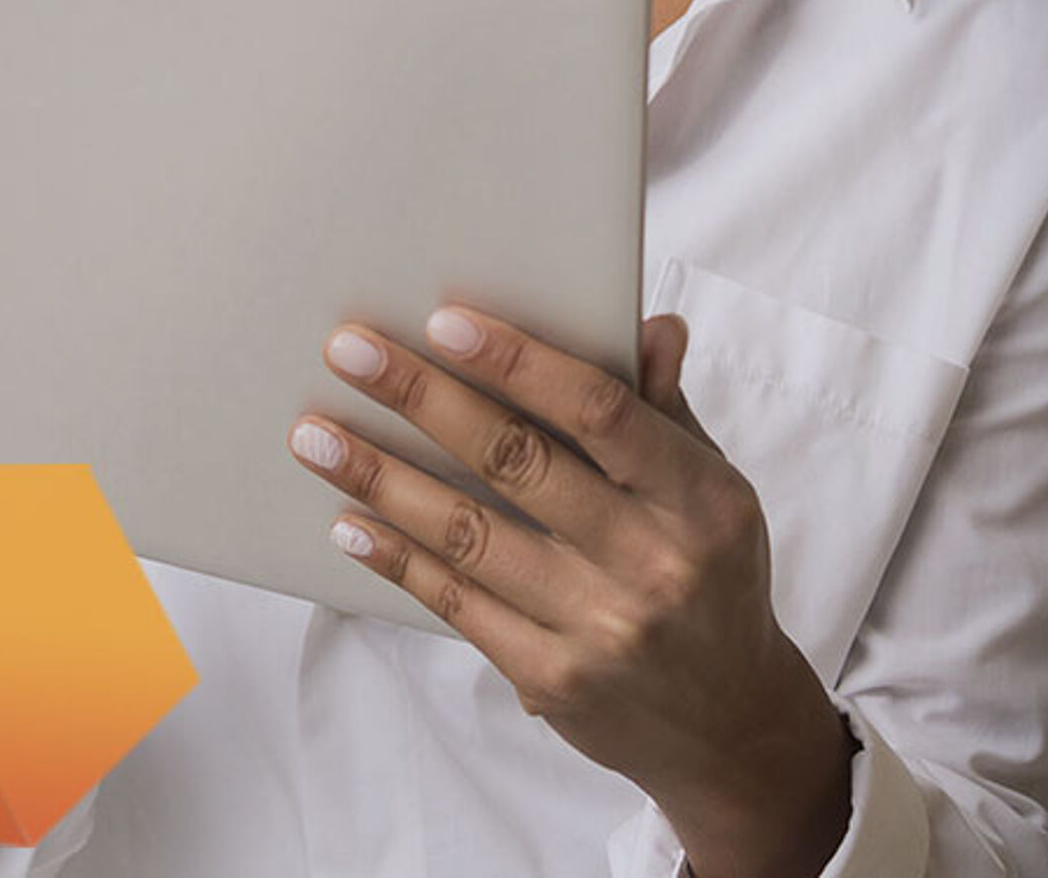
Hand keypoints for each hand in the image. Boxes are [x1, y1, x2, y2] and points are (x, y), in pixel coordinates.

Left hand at [289, 309, 855, 876]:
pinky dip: (398, 558)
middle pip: (516, 463)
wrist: (732, 726)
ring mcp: (599, 627)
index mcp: (700, 499)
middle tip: (348, 351)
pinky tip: (351, 522)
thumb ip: (664, 411)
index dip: (518, 362)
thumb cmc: (712, 579)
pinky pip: (458, 603)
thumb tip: (648, 324)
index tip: (443, 321)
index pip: (599, 411)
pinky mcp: (553, 678)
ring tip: (315, 437)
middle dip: (422, 398)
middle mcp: (652, 563)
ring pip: (469, 534)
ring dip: (381, 479)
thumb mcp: (713, 492)